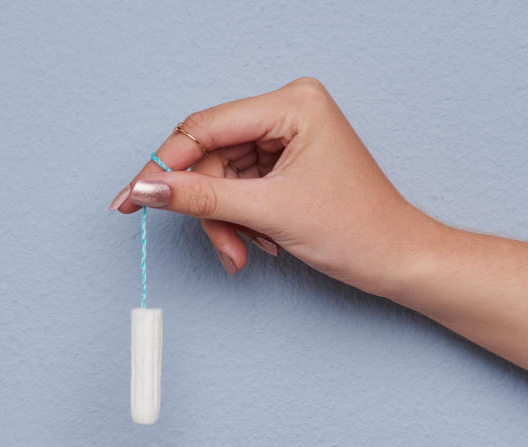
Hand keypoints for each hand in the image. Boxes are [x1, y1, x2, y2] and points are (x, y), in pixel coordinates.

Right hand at [109, 77, 447, 297]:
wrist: (396, 260)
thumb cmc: (358, 229)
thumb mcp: (270, 212)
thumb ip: (201, 197)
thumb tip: (147, 188)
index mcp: (292, 104)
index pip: (205, 129)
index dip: (164, 167)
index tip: (131, 198)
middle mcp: (287, 112)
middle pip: (210, 158)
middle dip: (210, 209)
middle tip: (223, 247)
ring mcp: (284, 138)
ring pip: (220, 179)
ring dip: (225, 222)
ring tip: (246, 251)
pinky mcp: (283, 164)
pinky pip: (237, 190)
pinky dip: (240, 222)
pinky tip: (261, 241)